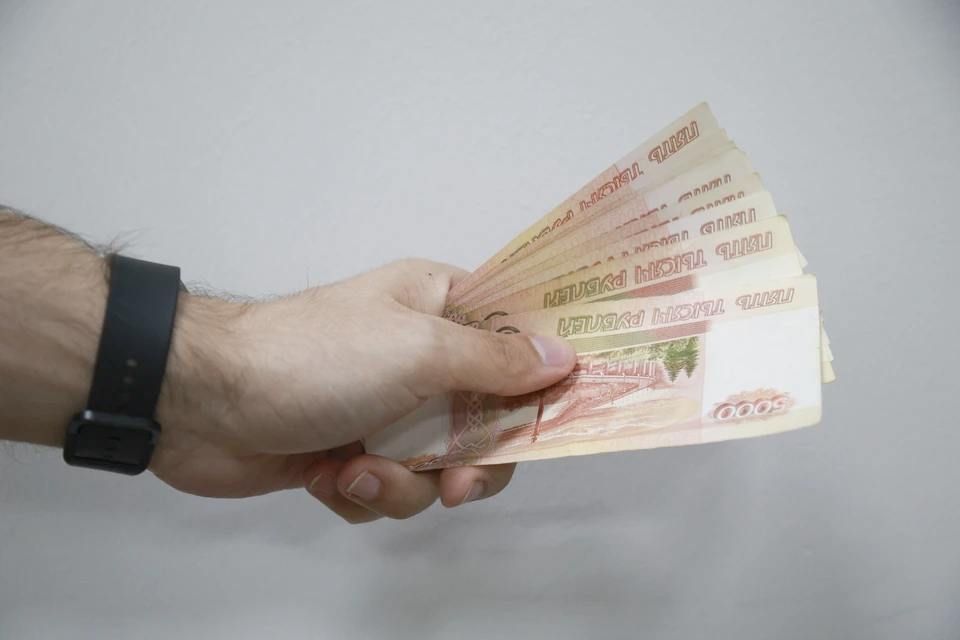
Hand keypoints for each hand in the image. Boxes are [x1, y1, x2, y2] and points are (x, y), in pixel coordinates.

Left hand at [153, 259, 575, 522]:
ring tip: (355, 469)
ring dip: (400, 483)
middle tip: (453, 484)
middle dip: (467, 465)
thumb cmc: (314, 358)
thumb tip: (563, 357)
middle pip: (488, 424)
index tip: (563, 417)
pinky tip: (329, 477)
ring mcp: (386, 409)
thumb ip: (496, 360)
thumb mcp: (418, 350)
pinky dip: (363, 493)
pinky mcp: (352, 451)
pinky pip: (391, 490)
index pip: (518, 340)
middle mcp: (421, 357)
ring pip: (438, 468)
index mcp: (441, 309)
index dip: (543, 380)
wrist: (201, 403)